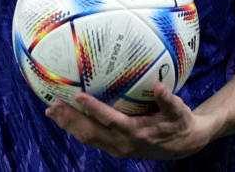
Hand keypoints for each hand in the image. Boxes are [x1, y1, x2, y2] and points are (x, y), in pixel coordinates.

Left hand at [45, 83, 215, 159]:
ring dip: (68, 125)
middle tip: (53, 105)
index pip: (110, 121)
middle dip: (70, 119)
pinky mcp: (114, 147)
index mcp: (137, 133)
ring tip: (51, 111)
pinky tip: (64, 117)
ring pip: (87, 138)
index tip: (79, 96)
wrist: (183, 145)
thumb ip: (169, 101)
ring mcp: (116, 147)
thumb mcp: (179, 112)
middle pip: (91, 132)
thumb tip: (160, 86)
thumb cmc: (180, 124)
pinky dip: (75, 128)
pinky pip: (91, 138)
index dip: (94, 109)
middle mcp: (123, 143)